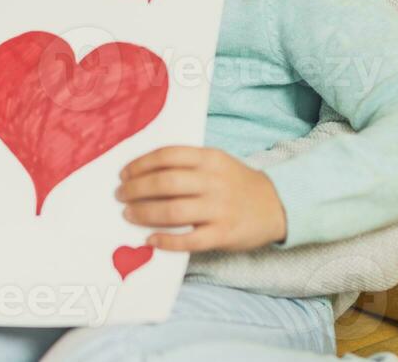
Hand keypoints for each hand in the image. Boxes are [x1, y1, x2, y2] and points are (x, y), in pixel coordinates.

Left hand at [115, 146, 287, 252]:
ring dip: (144, 213)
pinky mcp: (224, 234)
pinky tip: (151, 239)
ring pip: (173, 211)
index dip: (141, 164)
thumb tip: (143, 173)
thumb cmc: (237, 183)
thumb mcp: (218, 162)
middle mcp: (214, 181)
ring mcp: (220, 209)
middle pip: (166, 182)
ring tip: (129, 215)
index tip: (124, 173)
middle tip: (121, 195)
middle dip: (136, 189)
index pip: (168, 155)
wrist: (277, 205)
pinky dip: (166, 241)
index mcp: (211, 158)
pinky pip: (189, 240)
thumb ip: (188, 164)